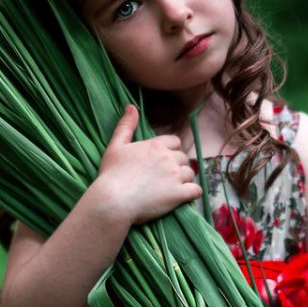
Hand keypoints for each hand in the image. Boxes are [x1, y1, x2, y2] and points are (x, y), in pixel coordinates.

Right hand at [91, 104, 202, 225]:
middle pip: (184, 158)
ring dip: (184, 179)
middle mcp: (169, 158)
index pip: (175, 142)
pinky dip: (192, 193)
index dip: (171, 150)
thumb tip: (131, 106)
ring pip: (190, 173)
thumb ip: (126, 125)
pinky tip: (184, 196)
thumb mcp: (115, 146)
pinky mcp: (179, 194)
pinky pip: (196, 190)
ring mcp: (175, 176)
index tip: (162, 160)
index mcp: (156, 145)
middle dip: (177, 165)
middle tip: (165, 176)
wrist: (113, 201)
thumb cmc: (111, 174)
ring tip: (172, 188)